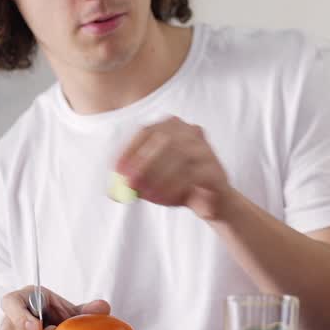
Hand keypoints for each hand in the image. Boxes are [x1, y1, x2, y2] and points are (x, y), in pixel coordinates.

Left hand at [116, 116, 234, 219]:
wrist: (212, 203)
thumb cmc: (177, 186)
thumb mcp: (151, 181)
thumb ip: (133, 181)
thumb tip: (113, 192)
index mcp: (172, 126)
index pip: (146, 131)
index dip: (129, 150)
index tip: (116, 172)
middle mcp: (190, 131)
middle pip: (163, 140)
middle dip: (143, 163)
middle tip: (129, 184)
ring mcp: (205, 149)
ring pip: (179, 156)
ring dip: (159, 177)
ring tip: (146, 195)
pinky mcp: (215, 170)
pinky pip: (193, 175)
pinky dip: (175, 187)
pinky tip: (164, 199)